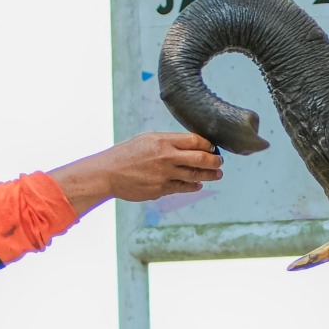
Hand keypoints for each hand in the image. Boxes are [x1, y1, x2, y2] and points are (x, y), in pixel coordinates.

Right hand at [50, 132, 223, 216]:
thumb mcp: (147, 139)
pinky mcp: (161, 189)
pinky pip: (183, 187)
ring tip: (217, 174)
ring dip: (210, 175)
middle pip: (201, 158)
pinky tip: (198, 184)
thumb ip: (168, 141)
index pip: (195, 140)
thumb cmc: (126, 154)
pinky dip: (193, 186)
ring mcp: (165, 175)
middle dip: (215, 160)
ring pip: (195, 175)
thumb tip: (190, 145)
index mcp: (163, 141)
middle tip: (220, 162)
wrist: (108, 173)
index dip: (208, 144)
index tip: (212, 147)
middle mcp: (166, 157)